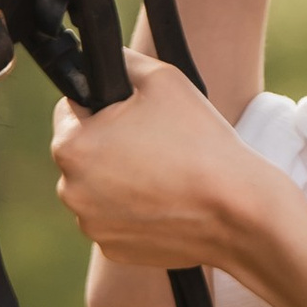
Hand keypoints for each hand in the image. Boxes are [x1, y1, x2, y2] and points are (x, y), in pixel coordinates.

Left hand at [50, 63, 266, 273]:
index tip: (134, 114)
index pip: (69, 109)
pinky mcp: (113, 249)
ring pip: (97, 188)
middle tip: (155, 141)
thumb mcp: (162, 78)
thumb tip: (103, 57)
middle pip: (83, 152)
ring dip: (120, 179)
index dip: (102, 105)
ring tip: (165, 172)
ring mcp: (91, 225)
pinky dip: (134, 210)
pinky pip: (115, 219)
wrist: (236, 210)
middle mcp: (70, 189)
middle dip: (110, 143)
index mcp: (72, 145)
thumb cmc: (199, 141)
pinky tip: (167, 201)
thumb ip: (121, 60)